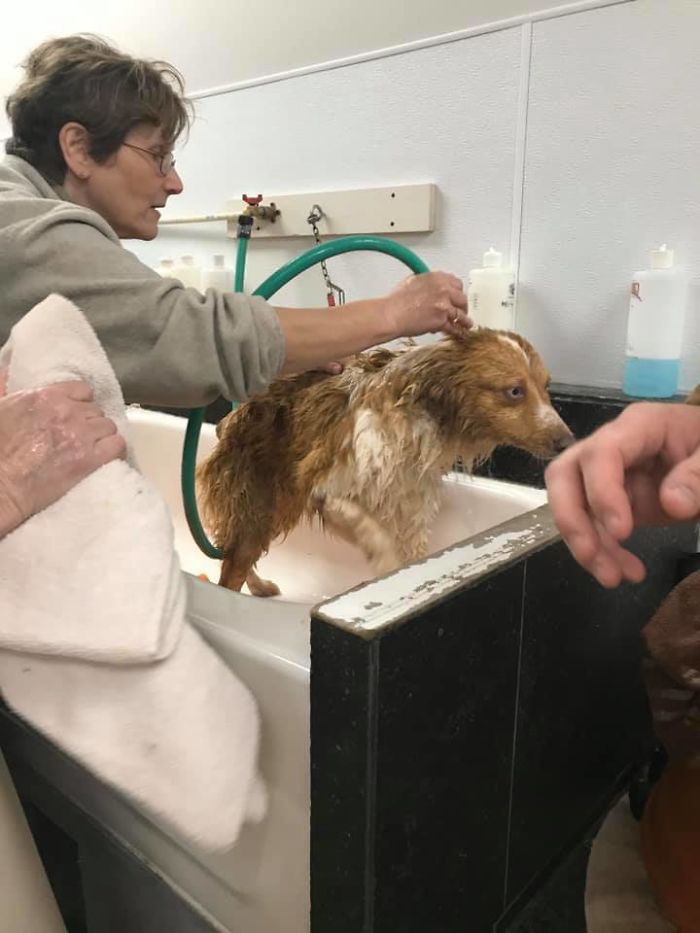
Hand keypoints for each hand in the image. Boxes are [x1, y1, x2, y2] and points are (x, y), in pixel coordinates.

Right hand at [0, 378, 126, 537]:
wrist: (1, 485)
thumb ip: (4, 385)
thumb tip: (6, 368)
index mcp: (45, 397)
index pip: (82, 390)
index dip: (81, 403)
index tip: (75, 415)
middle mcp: (67, 411)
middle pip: (95, 411)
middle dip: (89, 423)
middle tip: (79, 437)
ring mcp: (81, 435)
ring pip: (108, 427)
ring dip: (102, 437)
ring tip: (91, 449)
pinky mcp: (90, 460)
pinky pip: (118, 446)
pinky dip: (115, 450)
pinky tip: (107, 457)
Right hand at [383, 272, 470, 338]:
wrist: (390, 315)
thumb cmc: (396, 301)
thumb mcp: (412, 282)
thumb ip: (427, 283)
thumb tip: (431, 287)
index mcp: (436, 277)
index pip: (456, 283)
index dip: (457, 292)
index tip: (457, 296)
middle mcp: (443, 289)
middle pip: (462, 297)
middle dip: (462, 305)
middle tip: (461, 310)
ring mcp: (444, 304)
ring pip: (461, 313)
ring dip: (465, 320)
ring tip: (467, 324)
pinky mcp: (442, 319)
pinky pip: (454, 327)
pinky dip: (458, 331)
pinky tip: (461, 333)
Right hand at [545, 402, 699, 587]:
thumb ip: (698, 476)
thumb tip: (672, 503)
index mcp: (639, 427)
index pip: (601, 453)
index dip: (602, 492)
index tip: (622, 533)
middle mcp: (611, 447)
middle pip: (564, 476)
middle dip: (571, 519)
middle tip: (592, 556)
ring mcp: (607, 474)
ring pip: (572, 505)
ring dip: (586, 545)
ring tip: (614, 578)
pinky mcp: (611, 500)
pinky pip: (593, 526)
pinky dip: (604, 552)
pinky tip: (629, 573)